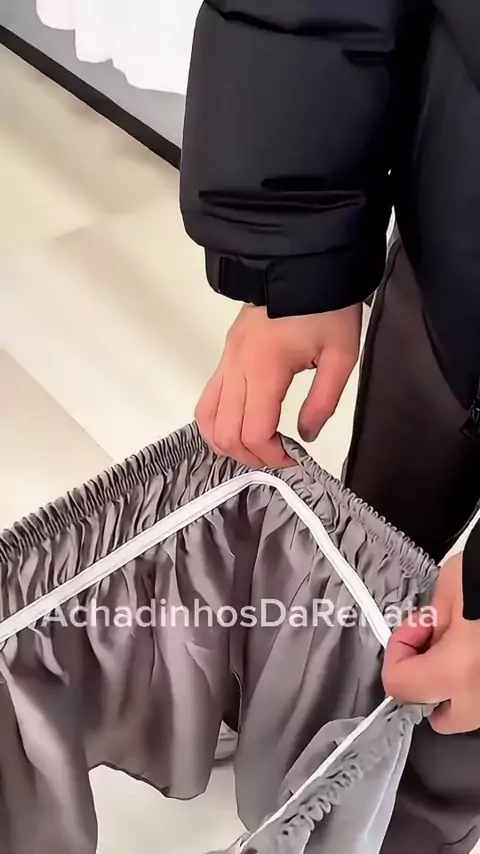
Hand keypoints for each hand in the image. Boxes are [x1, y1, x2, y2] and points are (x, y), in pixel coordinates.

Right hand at [196, 303, 361, 467]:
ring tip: (257, 448)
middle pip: (224, 432)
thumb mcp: (341, 355)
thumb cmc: (327, 304)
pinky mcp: (226, 353)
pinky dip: (220, 421)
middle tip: (277, 460)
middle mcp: (236, 366)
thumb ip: (323, 402)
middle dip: (249, 456)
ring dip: (227, 441)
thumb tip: (306, 436)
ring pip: (206, 417)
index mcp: (264, 369)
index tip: (294, 460)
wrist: (303, 260)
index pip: (254, 432)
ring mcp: (226, 359)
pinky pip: (210, 397)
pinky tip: (244, 426)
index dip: (272, 456)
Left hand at [383, 554, 479, 733]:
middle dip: (430, 685)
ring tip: (468, 643)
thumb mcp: (452, 586)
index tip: (414, 629)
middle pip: (441, 717)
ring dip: (461, 686)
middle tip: (435, 646)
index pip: (401, 686)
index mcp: (458, 671)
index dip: (398, 652)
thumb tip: (429, 634)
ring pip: (473, 712)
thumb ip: (433, 620)